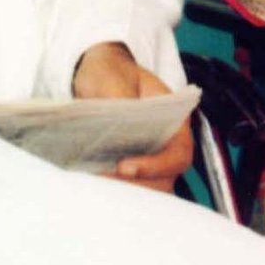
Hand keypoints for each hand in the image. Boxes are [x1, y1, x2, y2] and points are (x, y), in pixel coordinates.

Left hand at [72, 42, 193, 192]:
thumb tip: (117, 120)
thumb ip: (118, 96)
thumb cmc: (111, 72)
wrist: (98, 75)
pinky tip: (87, 181)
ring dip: (121, 191)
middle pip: (163, 181)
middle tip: (99, 181)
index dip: (155, 166)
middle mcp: (166, 145)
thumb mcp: (112, 75)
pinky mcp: (128, 170)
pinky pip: (126, 188)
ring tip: (91, 184)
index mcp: (175, 120)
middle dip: (134, 186)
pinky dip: (110, 189)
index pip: (178, 154)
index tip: (123, 167)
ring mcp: (148, 160)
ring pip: (145, 190)